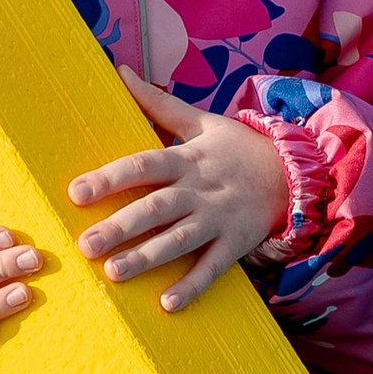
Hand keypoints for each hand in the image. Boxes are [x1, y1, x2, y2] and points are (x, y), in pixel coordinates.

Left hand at [69, 69, 292, 312]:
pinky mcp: (236, 243)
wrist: (296, 172)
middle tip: (85, 245)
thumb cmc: (238, 147)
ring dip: (147, 258)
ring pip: (179, 240)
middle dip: (120, 226)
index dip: (110, 178)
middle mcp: (200, 189)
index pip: (143, 165)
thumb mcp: (201, 121)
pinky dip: (192, 286)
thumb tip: (118, 69)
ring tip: (113, 273)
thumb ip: (157, 103)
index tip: (76, 193)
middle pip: (156, 207)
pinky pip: (213, 268)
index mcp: (187, 158)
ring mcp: (219, 219)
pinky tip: (166, 304)